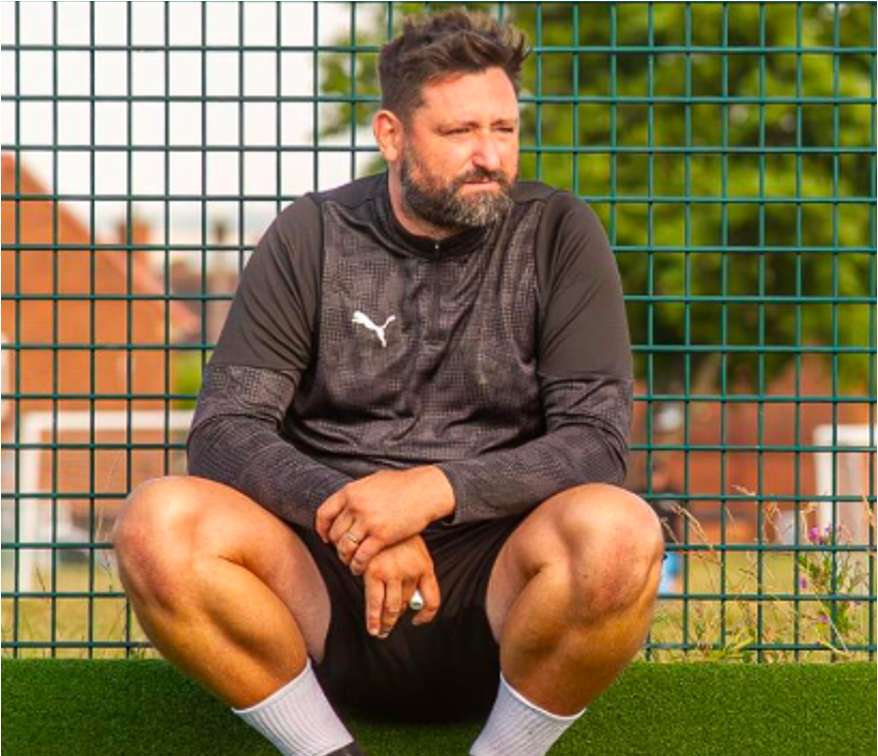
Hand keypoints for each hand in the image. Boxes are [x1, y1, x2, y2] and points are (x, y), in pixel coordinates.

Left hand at [316, 466, 454, 574]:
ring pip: (345, 547)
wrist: (426, 490)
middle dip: (336, 545)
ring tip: (350, 561)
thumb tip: (347, 499)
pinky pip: (361, 556)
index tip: (325, 537)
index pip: (324, 514)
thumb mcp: (373, 481)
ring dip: (345, 557)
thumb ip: (358, 492)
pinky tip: (360, 568)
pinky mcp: (382, 536)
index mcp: (351, 492)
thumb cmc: (403, 484)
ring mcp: (368, 522)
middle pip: (334, 533)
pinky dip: (357, 565)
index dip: (322, 528)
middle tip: (342, 551)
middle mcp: (356, 506)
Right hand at [363, 535, 440, 637]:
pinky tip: (373, 627)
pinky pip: (374, 603)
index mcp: (425, 566)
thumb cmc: (396, 534)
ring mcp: (393, 573)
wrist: (380, 513)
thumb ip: (415, 570)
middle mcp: (412, 572)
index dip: (426, 615)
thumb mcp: (414, 549)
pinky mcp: (374, 572)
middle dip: (397, 618)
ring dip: (386, 623)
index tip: (417, 621)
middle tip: (389, 628)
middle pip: (407, 605)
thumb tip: (409, 598)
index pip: (432, 600)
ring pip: (392, 608)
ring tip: (381, 631)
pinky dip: (373, 619)